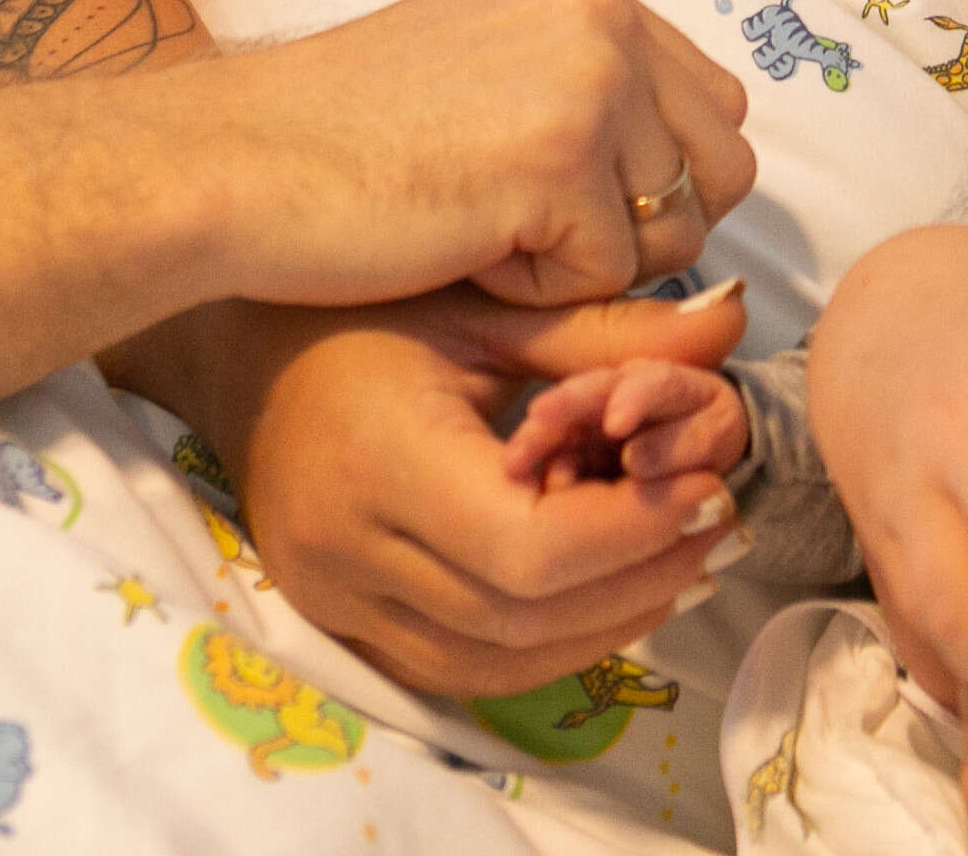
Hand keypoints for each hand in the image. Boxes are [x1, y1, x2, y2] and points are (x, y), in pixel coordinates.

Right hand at [159, 0, 754, 311]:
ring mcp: (590, 82)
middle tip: (531, 230)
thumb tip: (696, 171)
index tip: (559, 198)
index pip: (711, 106)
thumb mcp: (487, 64)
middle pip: (722, 168)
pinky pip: (605, 276)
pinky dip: (536, 290)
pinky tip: (458, 246)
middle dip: (647, 227)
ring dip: (587, 260)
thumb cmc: (342, 135)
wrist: (233, 160)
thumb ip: (587, 85)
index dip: (652, 180)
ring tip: (482, 226)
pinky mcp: (561, 162)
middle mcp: (605, 15)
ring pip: (674, 230)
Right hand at [192, 285, 756, 698]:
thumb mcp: (485, 302)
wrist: (236, 343)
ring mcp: (332, 597)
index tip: (708, 487)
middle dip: (637, 580)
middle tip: (719, 523)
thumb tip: (731, 320)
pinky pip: (454, 665)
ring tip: (684, 562)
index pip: (525, 549)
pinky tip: (604, 594)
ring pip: (490, 661)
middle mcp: (345, 549)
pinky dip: (541, 643)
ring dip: (601, 625)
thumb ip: (609, 329)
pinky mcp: (336, 619)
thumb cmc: (363, 303)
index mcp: (380, 460)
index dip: (631, 532)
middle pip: (517, 616)